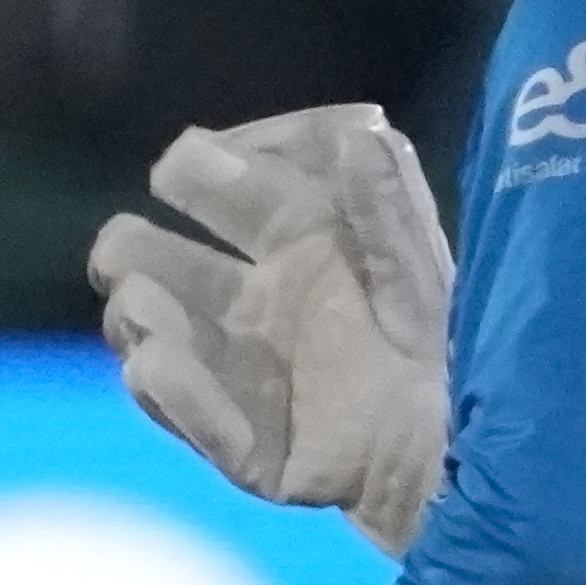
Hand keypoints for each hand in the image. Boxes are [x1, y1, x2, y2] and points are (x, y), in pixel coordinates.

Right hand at [85, 105, 450, 555]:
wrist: (461, 453)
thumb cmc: (450, 348)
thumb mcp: (420, 266)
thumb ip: (385, 203)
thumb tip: (357, 132)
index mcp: (297, 239)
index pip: (225, 180)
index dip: (198, 164)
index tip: (184, 164)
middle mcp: (253, 297)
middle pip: (157, 256)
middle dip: (129, 246)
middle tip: (124, 251)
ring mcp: (235, 366)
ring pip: (150, 330)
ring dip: (138, 315)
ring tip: (145, 308)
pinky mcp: (240, 439)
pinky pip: (188, 412)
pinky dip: (171, 389)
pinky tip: (157, 364)